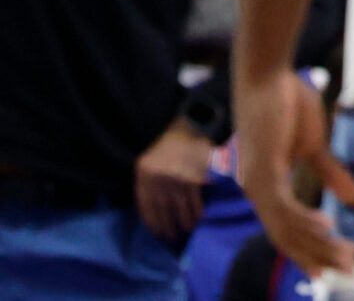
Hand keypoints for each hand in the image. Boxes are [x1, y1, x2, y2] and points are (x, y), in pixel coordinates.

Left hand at [134, 123, 213, 244]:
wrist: (189, 125)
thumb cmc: (167, 147)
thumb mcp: (149, 163)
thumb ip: (149, 185)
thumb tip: (153, 213)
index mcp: (144, 174)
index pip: (146, 205)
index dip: (152, 222)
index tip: (158, 233)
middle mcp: (159, 178)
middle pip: (163, 209)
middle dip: (168, 225)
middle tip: (173, 237)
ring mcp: (178, 177)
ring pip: (180, 206)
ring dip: (184, 222)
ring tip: (187, 231)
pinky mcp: (195, 176)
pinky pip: (195, 198)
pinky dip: (197, 210)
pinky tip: (198, 218)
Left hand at [235, 70, 353, 276]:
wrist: (268, 77)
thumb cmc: (287, 105)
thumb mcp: (315, 146)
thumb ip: (332, 174)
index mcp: (266, 188)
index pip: (287, 231)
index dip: (309, 252)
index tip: (330, 271)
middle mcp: (256, 192)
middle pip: (288, 237)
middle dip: (320, 256)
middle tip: (351, 270)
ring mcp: (256, 183)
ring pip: (288, 227)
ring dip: (320, 243)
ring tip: (348, 252)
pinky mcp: (262, 170)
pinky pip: (284, 205)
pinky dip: (305, 219)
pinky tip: (328, 225)